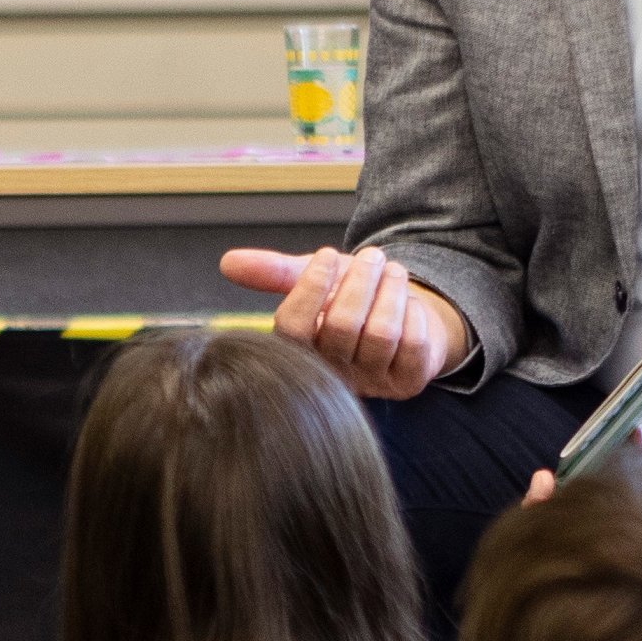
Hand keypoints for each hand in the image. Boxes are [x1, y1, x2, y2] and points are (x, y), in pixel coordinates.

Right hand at [216, 244, 467, 399]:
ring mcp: (369, 383)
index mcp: (299, 350)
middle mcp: (330, 373)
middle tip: (372, 256)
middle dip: (360, 282)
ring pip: (381, 335)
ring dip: (391, 293)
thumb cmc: (348, 298)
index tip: (326, 256)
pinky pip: (413, 345)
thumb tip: (227, 262)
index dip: (309, 288)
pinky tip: (409, 305)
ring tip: (393, 271)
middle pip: (342, 327)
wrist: (400, 316)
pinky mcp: (405, 384)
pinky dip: (414, 315)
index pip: (293, 327)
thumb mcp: (311, 279)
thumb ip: (273, 272)